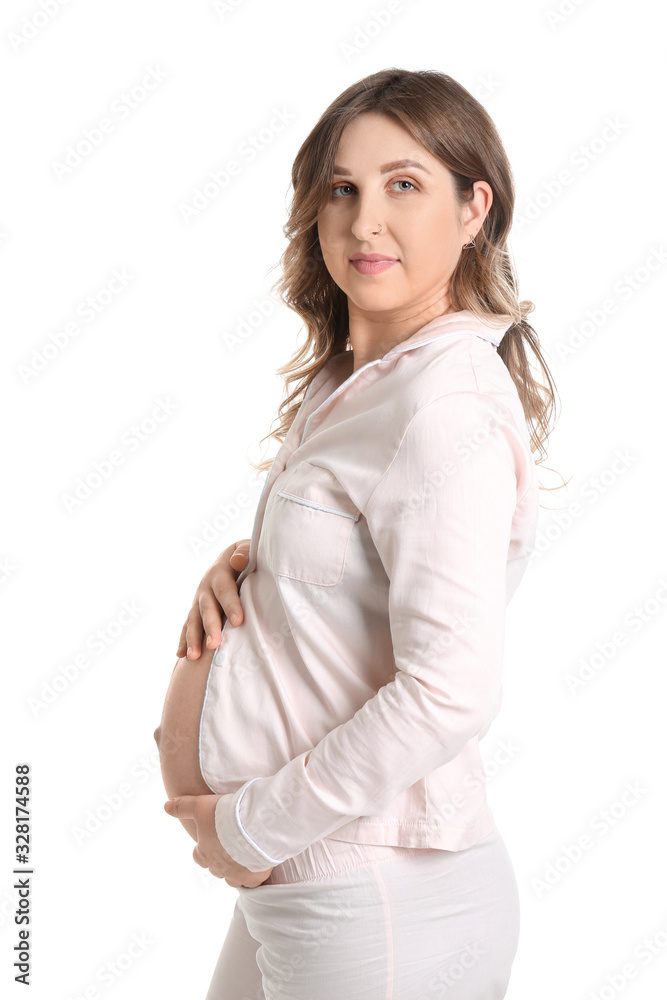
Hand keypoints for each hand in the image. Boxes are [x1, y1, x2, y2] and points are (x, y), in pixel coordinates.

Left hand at [164, 794, 273, 887]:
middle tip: (230, 846)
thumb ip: (183, 807)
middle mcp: (217, 867)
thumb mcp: (200, 806)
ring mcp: (235, 874)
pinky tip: (257, 866)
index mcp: (204, 852)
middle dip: (220, 859)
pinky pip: (250, 882)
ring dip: (235, 869)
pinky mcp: (253, 877)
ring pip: (231, 878)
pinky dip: (252, 876)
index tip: (211, 841)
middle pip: (215, 868)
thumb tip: (165, 806)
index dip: (203, 850)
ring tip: (244, 856)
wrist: (253, 827)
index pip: (198, 857)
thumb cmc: (225, 817)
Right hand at [176, 539, 250, 659]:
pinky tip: (182, 655)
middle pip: (207, 608)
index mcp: (220, 572)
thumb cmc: (247, 556)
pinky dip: (184, 640)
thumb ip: (244, 552)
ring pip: (194, 619)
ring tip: (194, 657)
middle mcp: (206, 587)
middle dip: (209, 627)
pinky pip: (188, 625)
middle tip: (214, 644)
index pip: (225, 589)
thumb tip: (237, 561)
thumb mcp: (248, 548)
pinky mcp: (197, 610)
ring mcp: (199, 599)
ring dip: (193, 638)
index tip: (239, 621)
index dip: (231, 605)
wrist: (233, 557)